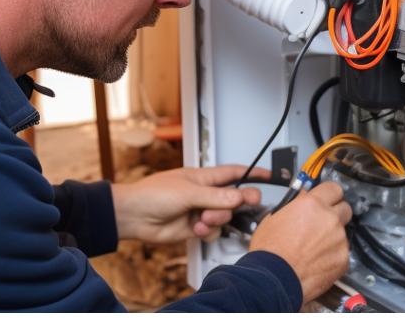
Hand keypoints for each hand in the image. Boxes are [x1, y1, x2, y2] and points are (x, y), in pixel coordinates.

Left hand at [111, 165, 267, 243]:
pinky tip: (196, 229)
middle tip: (237, 206)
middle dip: (237, 203)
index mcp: (205, 177)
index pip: (236, 171)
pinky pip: (213, 231)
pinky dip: (207, 232)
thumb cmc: (153, 194)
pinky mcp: (195, 227)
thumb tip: (241, 196)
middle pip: (235, 198)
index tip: (270, 175)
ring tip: (202, 220)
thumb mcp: (189, 192)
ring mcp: (201, 211)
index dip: (254, 173)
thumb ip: (217, 196)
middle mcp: (205, 193)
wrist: (134, 217)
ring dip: (217, 220)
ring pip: (225, 217)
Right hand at [248, 181, 352, 302]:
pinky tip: (317, 260)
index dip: (329, 194)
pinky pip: (342, 252)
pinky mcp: (343, 259)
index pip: (333, 188)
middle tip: (322, 222)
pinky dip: (333, 255)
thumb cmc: (270, 251)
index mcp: (312, 205)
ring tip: (314, 248)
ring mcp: (339, 239)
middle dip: (335, 213)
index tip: (327, 198)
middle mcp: (329, 219)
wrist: (274, 279)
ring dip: (332, 236)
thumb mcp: (274, 217)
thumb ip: (295, 204)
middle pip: (345, 208)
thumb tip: (303, 198)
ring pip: (342, 232)